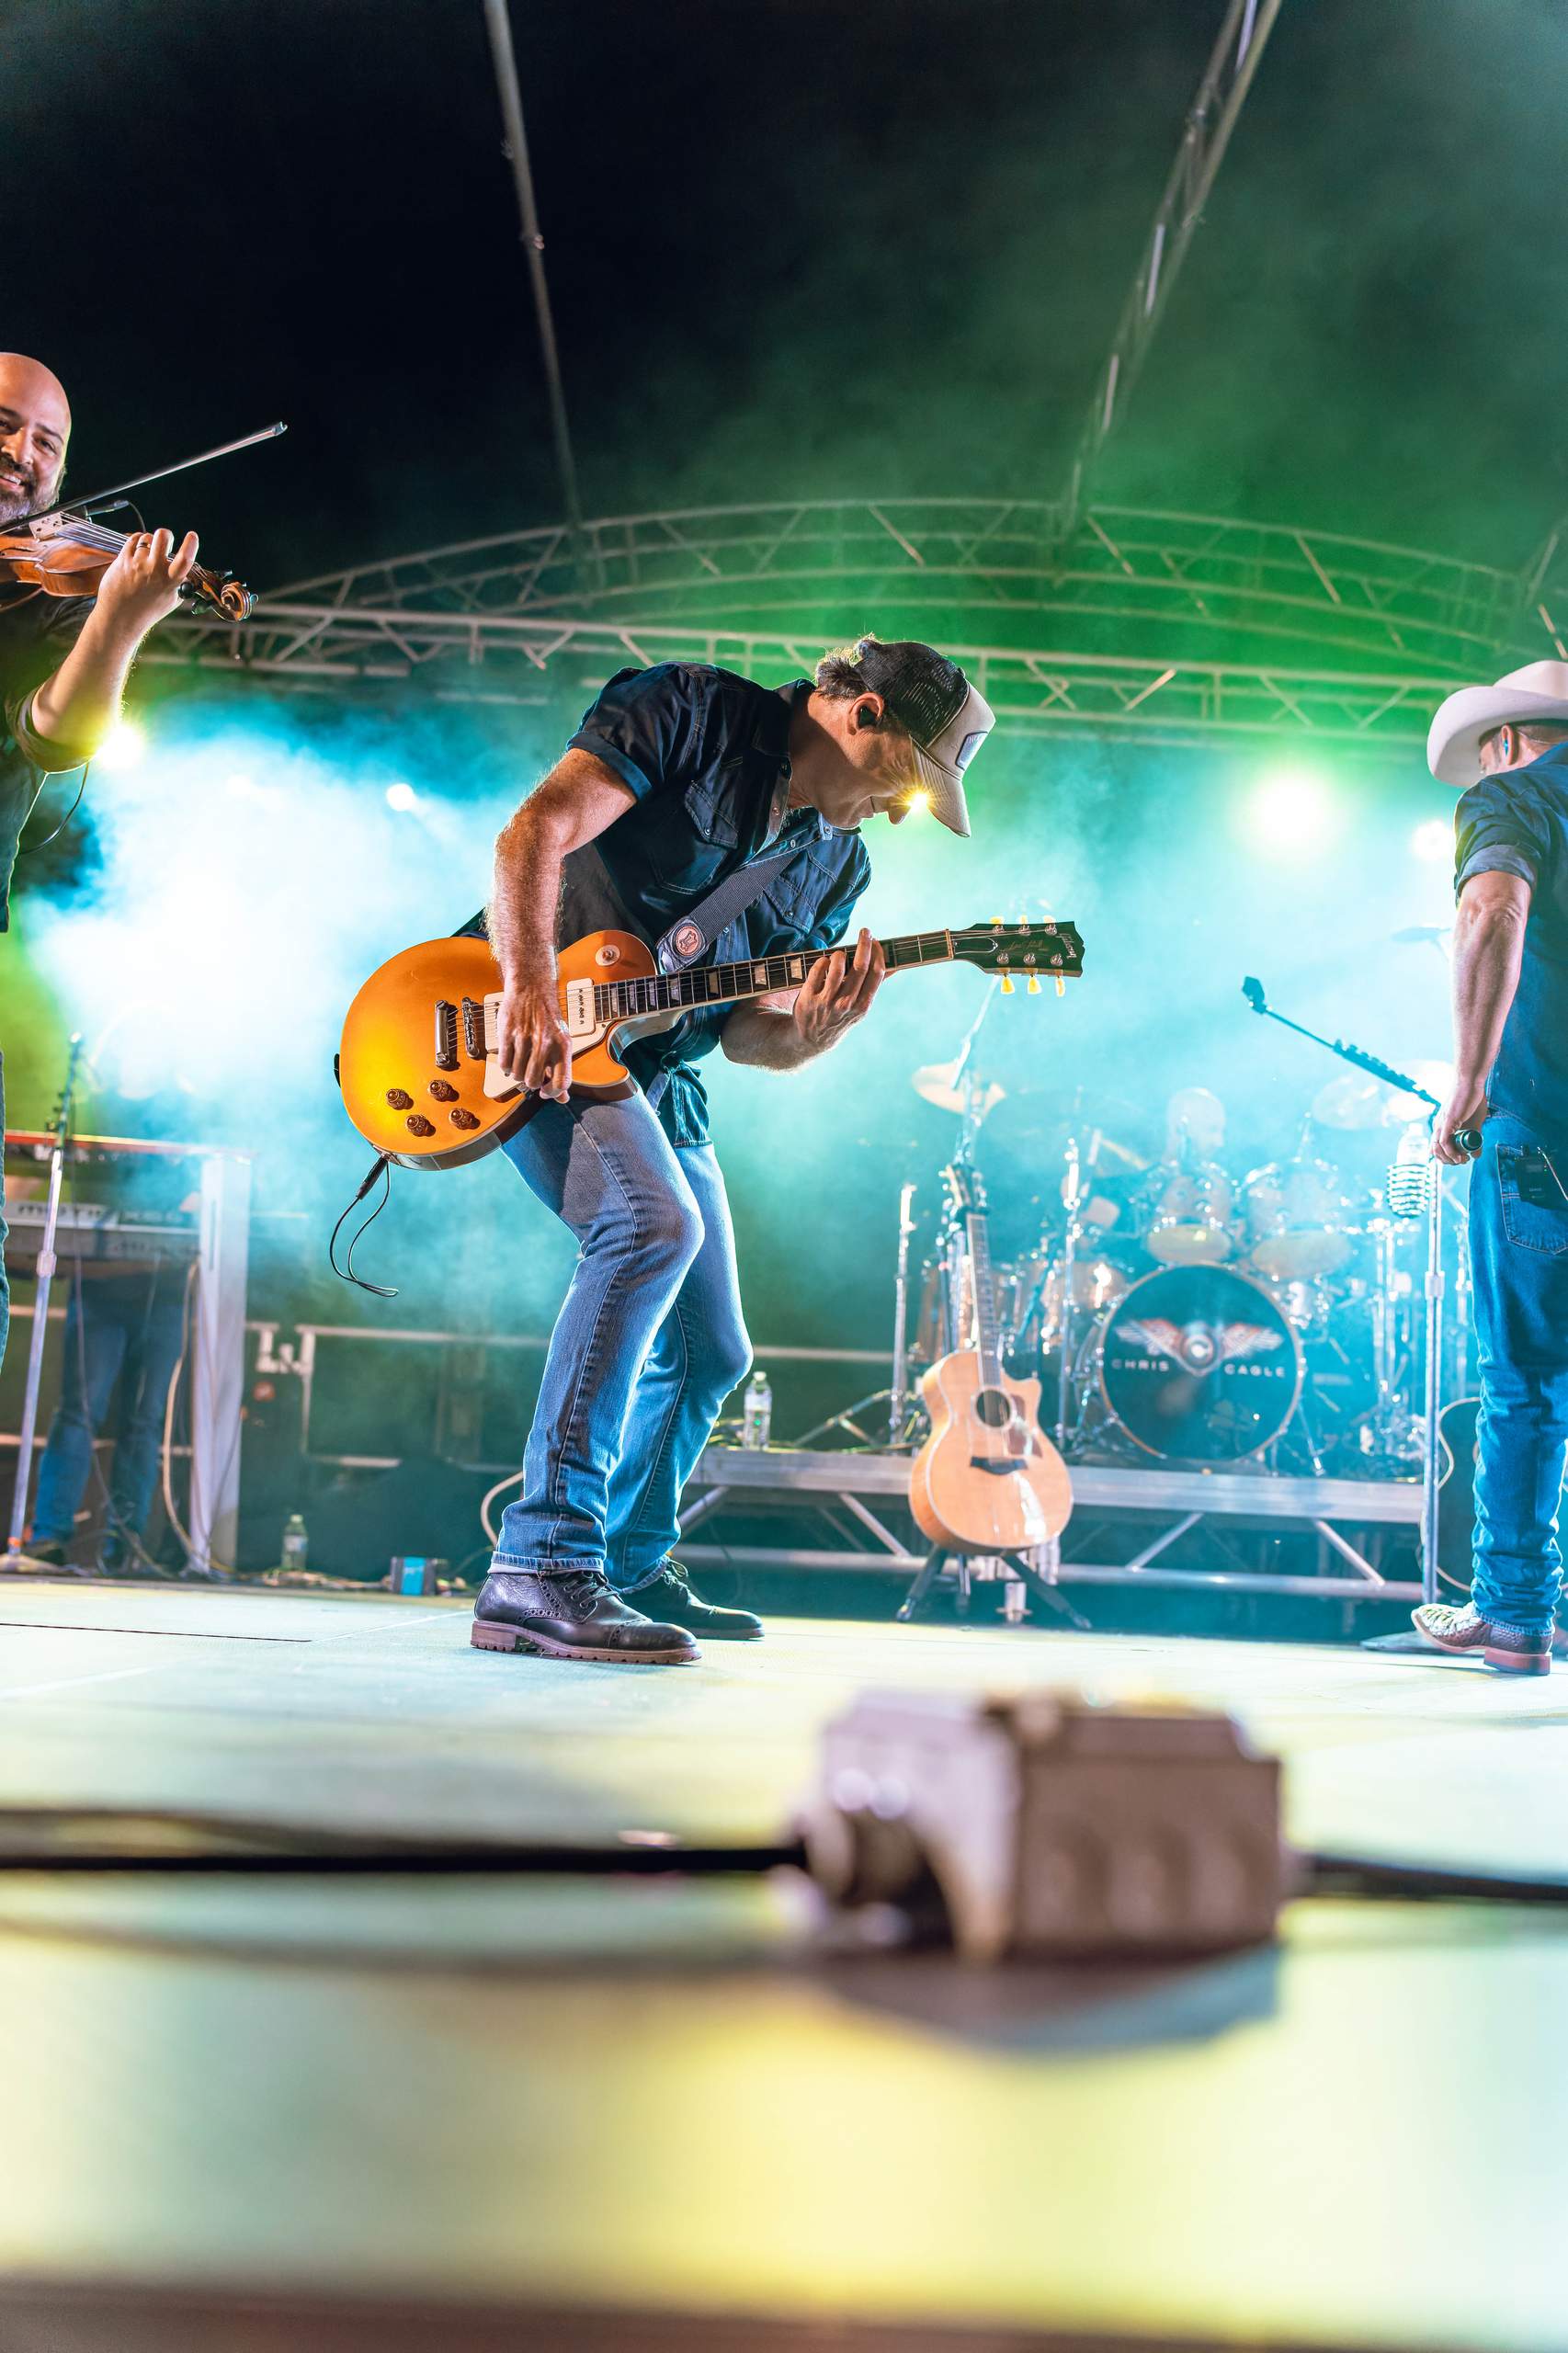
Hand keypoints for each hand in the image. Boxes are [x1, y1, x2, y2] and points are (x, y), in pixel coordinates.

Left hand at [94, 527, 199, 632]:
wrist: (120, 617)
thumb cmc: (147, 611)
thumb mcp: (171, 601)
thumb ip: (180, 585)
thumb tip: (188, 572)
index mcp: (170, 582)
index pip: (185, 559)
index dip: (191, 544)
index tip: (192, 536)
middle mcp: (154, 570)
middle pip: (163, 536)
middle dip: (166, 534)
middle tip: (165, 540)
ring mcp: (137, 564)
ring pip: (147, 537)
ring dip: (149, 542)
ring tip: (148, 554)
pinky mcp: (123, 559)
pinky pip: (133, 539)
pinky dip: (137, 542)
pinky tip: (138, 552)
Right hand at [495, 972, 571, 1100]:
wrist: (531, 989)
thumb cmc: (548, 1019)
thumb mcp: (562, 1042)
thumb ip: (561, 1071)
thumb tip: (562, 1099)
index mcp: (563, 1046)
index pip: (562, 1082)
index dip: (552, 1093)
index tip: (545, 1092)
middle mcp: (545, 1042)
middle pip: (533, 1082)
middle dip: (530, 1082)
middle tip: (530, 1073)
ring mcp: (525, 1038)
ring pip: (517, 1075)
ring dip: (517, 1074)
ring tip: (520, 1062)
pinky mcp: (507, 1033)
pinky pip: (504, 1064)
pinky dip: (506, 1066)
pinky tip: (511, 1056)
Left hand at [792, 928, 884, 1053]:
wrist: (812, 1039)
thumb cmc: (840, 1017)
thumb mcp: (860, 1007)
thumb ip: (873, 986)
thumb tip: (895, 966)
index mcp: (863, 1005)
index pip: (876, 973)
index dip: (878, 953)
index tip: (876, 941)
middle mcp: (846, 1004)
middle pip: (860, 966)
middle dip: (864, 943)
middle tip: (865, 931)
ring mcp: (827, 1001)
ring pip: (838, 966)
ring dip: (840, 953)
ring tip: (840, 953)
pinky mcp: (809, 998)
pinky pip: (818, 969)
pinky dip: (823, 960)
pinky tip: (825, 961)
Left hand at [1432, 1075, 1488, 1164]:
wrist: (1470, 1082)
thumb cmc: (1472, 1099)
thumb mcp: (1474, 1124)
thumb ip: (1474, 1139)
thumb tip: (1476, 1156)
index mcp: (1442, 1126)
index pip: (1436, 1149)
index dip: (1446, 1158)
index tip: (1460, 1159)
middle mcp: (1438, 1126)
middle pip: (1435, 1152)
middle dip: (1449, 1161)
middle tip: (1463, 1160)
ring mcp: (1441, 1124)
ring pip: (1438, 1149)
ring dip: (1450, 1159)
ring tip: (1463, 1159)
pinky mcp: (1447, 1121)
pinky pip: (1444, 1142)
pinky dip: (1450, 1152)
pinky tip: (1460, 1156)